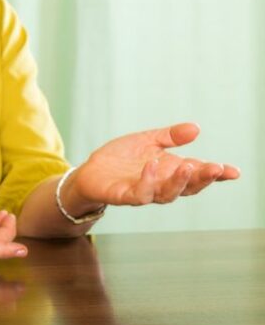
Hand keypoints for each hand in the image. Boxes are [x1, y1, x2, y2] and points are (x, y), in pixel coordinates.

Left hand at [69, 123, 240, 208]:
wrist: (90, 172)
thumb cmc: (121, 159)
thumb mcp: (147, 141)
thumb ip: (170, 136)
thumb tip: (196, 128)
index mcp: (170, 171)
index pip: (198, 173)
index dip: (216, 173)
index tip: (233, 171)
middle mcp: (162, 184)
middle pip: (188, 187)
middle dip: (204, 179)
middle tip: (216, 168)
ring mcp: (144, 192)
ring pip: (168, 194)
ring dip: (179, 181)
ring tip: (188, 166)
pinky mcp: (125, 196)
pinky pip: (140, 193)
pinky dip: (148, 181)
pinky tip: (151, 166)